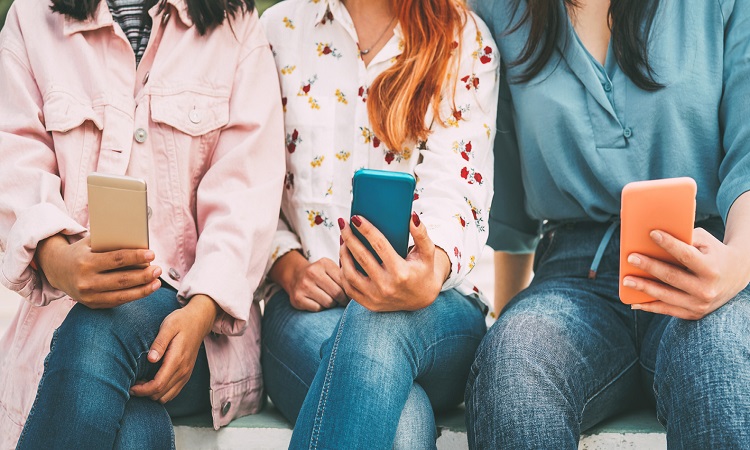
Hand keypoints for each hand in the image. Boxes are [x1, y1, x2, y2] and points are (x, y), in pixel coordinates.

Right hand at [36, 235, 160, 307]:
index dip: (136, 257)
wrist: (56, 270)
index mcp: (85, 262)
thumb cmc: (81, 251)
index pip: (116, 260)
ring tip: (157, 282)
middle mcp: (86, 281)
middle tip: (158, 269)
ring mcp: (89, 296)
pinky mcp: (93, 305)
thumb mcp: (91, 243)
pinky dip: (134, 296)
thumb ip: (111, 243)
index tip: (152, 254)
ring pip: (122, 295)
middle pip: (121, 280)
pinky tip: (146, 289)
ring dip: (143, 290)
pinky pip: (117, 301)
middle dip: (143, 275)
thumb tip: (139, 244)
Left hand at [130, 294, 218, 402]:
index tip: (131, 387)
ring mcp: (186, 374)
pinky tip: (152, 382)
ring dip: (153, 394)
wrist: (199, 320)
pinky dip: (161, 392)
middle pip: (161, 394)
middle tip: (133, 384)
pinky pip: (173, 392)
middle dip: (144, 394)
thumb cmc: (181, 321)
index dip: (142, 390)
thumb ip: (159, 343)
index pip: (158, 385)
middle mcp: (183, 370)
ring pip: (167, 397)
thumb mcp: (168, 326)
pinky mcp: (186, 374)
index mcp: (177, 360)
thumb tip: (150, 359)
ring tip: (142, 383)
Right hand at [270, 250, 347, 311]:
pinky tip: (318, 302)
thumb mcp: (331, 268)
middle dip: (342, 300)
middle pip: (337, 293)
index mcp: (324, 263)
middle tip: (343, 301)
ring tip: (330, 300)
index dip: (349, 291)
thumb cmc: (320, 275)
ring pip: (328, 302)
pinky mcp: (298, 298)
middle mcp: (312, 272)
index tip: (350, 295)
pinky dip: (321, 308)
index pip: (344, 282)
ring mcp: (304, 285)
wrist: (295, 276)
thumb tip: (360, 291)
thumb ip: (344, 275)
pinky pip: (318, 309)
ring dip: (332, 304)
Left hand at [339, 213, 450, 311]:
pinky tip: (344, 258)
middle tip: (343, 224)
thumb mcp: (427, 253)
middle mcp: (387, 286)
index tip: (356, 217)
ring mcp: (376, 297)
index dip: (366, 230)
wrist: (421, 299)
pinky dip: (343, 272)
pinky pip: (349, 287)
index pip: (380, 246)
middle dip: (349, 238)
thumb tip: (412, 217)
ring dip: (343, 254)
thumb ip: (422, 234)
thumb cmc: (423, 270)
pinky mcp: (369, 304)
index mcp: (401, 273)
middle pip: (362, 257)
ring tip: (343, 240)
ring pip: (350, 274)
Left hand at [625, 228, 749, 319]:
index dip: (669, 244)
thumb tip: (653, 238)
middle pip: (672, 276)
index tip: (652, 233)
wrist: (736, 276)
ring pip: (666, 296)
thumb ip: (684, 238)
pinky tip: (634, 302)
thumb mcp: (706, 242)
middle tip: (630, 258)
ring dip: (644, 288)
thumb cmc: (713, 253)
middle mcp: (707, 289)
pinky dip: (649, 307)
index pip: (686, 255)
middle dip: (649, 267)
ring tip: (626, 280)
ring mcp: (700, 304)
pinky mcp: (694, 314)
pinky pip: (667, 310)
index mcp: (711, 268)